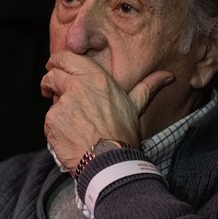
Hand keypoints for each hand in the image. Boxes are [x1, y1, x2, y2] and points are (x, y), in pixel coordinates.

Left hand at [41, 51, 173, 172]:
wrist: (110, 161)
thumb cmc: (123, 133)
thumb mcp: (135, 106)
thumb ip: (147, 87)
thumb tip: (168, 76)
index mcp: (96, 78)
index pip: (67, 57)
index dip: (57, 61)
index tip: (55, 66)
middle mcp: (77, 86)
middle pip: (53, 74)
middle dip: (49, 82)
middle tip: (49, 89)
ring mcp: (63, 103)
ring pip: (52, 100)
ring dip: (57, 109)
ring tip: (71, 125)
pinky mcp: (52, 120)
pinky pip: (49, 121)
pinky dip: (55, 128)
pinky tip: (69, 138)